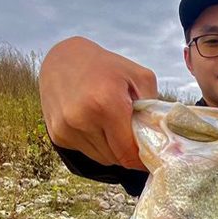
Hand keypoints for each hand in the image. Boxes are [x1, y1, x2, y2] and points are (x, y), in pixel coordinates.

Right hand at [39, 37, 156, 169]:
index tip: (152, 158)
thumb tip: (160, 139)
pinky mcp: (57, 135)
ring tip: (112, 124)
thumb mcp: (139, 76)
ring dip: (112, 149)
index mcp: (106, 104)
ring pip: (102, 158)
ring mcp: (66, 129)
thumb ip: (153, 108)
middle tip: (133, 133)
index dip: (142, 160)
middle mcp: (82, 119)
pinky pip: (87, 152)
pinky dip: (97, 144)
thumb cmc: (106, 66)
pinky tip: (95, 123)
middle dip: (129, 152)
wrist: (63, 58)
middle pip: (116, 158)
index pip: (128, 153)